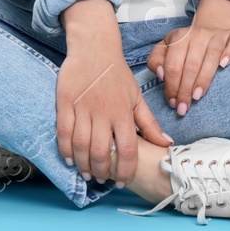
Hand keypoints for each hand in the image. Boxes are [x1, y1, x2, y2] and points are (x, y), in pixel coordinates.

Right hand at [57, 0, 171, 186]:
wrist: (95, 49)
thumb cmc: (117, 75)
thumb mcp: (137, 97)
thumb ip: (149, 123)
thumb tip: (166, 143)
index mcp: (123, 112)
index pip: (126, 149)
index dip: (124, 169)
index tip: (121, 181)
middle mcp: (103, 112)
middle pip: (101, 151)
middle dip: (101, 171)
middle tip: (101, 180)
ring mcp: (83, 108)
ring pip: (81, 145)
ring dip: (83, 165)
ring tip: (87, 174)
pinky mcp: (65, 103)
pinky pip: (63, 132)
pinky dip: (65, 149)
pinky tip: (70, 160)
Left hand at [146, 0, 229, 115]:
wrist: (214, 25)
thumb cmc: (187, 44)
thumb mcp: (166, 48)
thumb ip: (156, 60)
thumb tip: (161, 75)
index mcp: (179, 36)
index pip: (173, 65)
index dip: (171, 85)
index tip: (172, 102)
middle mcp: (198, 34)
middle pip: (191, 65)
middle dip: (185, 89)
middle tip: (183, 107)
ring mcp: (217, 34)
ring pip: (211, 57)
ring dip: (204, 79)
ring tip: (197, 96)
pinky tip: (224, 65)